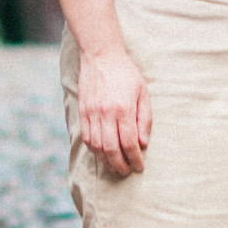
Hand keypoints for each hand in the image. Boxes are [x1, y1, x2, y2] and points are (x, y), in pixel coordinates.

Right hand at [76, 40, 151, 175]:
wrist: (101, 56)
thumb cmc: (126, 73)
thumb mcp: (143, 92)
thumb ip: (144, 119)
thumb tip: (143, 144)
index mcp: (124, 108)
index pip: (129, 142)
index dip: (135, 159)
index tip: (139, 167)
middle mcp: (106, 113)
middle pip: (112, 150)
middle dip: (121, 165)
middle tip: (128, 171)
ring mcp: (92, 113)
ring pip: (97, 147)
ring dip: (107, 161)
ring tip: (116, 166)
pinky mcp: (83, 112)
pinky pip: (87, 138)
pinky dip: (95, 150)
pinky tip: (103, 154)